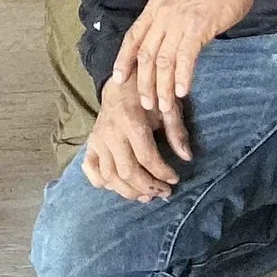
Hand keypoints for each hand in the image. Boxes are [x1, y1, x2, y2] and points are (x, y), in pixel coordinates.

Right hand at [82, 78, 181, 202]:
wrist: (120, 81)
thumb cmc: (147, 94)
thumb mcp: (166, 106)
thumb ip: (176, 131)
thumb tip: (187, 157)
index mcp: (130, 120)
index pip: (146, 157)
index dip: (162, 172)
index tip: (175, 178)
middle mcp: (110, 132)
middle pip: (127, 171)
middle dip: (148, 187)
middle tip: (164, 192)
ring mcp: (97, 139)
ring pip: (109, 176)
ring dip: (129, 191)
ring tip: (147, 196)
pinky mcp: (90, 143)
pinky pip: (91, 170)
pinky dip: (103, 183)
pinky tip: (120, 186)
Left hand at [108, 0, 258, 158]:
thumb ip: (168, 17)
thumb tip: (165, 40)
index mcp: (155, 7)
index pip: (132, 37)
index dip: (123, 60)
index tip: (118, 80)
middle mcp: (162, 14)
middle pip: (145, 55)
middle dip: (144, 83)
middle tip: (146, 106)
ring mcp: (179, 21)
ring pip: (163, 61)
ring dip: (162, 87)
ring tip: (164, 106)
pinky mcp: (198, 27)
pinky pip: (185, 57)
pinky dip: (182, 77)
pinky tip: (182, 92)